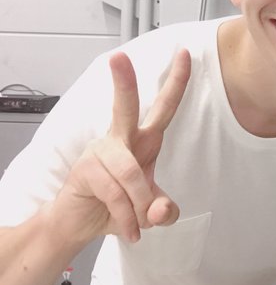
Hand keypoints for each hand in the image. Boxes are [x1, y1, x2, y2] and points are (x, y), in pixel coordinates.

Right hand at [48, 49, 190, 244]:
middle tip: (118, 57)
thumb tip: (161, 211)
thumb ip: (163, 209)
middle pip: (123, 107)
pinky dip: (126, 218)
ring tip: (140, 224)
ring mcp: (99, 152)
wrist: (80, 224)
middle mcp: (121, 139)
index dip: (177, 82)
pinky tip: (129, 230)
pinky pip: (115, 194)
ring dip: (140, 206)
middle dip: (123, 82)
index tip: (185, 54)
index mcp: (143, 139)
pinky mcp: (85, 171)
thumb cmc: (118, 204)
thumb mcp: (150, 209)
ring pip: (130, 175)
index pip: (164, 107)